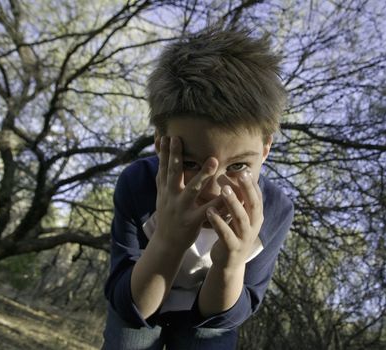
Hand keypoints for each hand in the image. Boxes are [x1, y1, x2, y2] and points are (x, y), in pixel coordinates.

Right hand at [154, 136, 221, 251]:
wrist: (167, 243)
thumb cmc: (168, 215)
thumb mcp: (162, 195)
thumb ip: (162, 176)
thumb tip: (158, 157)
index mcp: (165, 189)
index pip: (164, 167)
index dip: (165, 152)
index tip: (167, 135)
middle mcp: (171, 196)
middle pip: (173, 173)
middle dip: (176, 156)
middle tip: (178, 138)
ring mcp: (181, 209)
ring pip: (192, 189)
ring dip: (202, 174)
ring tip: (213, 160)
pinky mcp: (192, 221)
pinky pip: (207, 211)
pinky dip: (217, 203)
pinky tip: (227, 195)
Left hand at [206, 170, 263, 268]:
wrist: (228, 263)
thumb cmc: (232, 233)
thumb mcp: (239, 216)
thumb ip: (240, 200)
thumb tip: (236, 173)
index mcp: (256, 217)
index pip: (257, 197)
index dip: (251, 184)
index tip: (244, 169)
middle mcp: (254, 226)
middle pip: (253, 205)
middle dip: (247, 189)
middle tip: (240, 174)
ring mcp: (244, 238)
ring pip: (241, 219)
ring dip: (233, 203)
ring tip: (223, 190)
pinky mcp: (232, 248)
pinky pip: (226, 234)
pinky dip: (219, 222)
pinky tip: (210, 211)